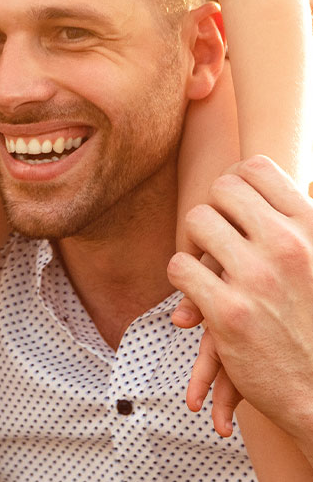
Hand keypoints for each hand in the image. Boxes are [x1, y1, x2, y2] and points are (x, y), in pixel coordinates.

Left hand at [167, 156, 312, 455]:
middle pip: (222, 189)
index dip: (236, 180)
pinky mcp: (229, 313)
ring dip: (195, 242)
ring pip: (198, 222)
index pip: (257, 168)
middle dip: (214, 209)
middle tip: (216, 235)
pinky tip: (195, 295)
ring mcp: (257, 277)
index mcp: (312, 227)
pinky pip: (181, 267)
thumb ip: (300, 225)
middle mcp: (287, 245)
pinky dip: (182, 277)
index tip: (235, 204)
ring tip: (205, 264)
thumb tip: (257, 179)